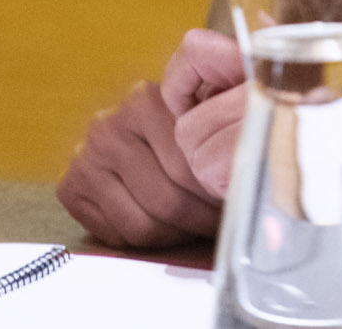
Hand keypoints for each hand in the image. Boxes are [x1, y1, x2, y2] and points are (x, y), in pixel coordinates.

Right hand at [57, 29, 247, 246]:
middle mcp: (110, 126)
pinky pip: (117, 234)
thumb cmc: (186, 124)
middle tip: (215, 221)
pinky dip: (145, 240)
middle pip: (166, 199)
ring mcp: (87, 156)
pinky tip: (163, 226)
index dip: (214, 192)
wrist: (132, 128)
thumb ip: (230, 105)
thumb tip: (268, 135)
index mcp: (145, 100)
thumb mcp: (210, 101)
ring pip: (143, 222)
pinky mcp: (72, 186)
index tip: (231, 198)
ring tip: (193, 224)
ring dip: (175, 233)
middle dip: (198, 218)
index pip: (187, 167)